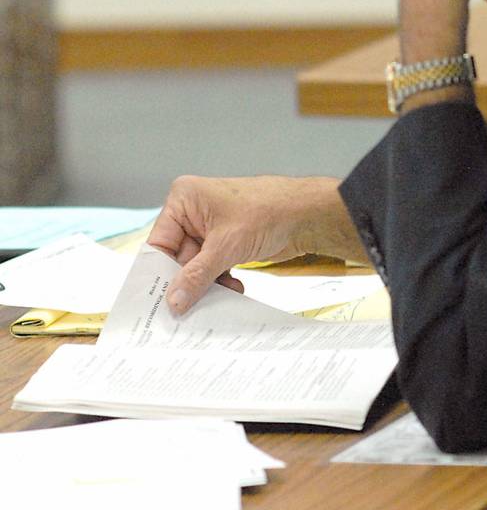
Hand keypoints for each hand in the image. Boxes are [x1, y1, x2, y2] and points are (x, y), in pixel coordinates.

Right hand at [148, 174, 350, 314]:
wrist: (306, 213)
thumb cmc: (268, 210)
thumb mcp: (226, 246)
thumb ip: (196, 276)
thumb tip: (174, 300)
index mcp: (184, 199)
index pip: (159, 243)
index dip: (158, 273)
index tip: (156, 302)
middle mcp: (194, 211)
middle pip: (177, 258)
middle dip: (187, 282)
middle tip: (186, 309)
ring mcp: (210, 227)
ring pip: (196, 266)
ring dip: (207, 284)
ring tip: (218, 299)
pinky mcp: (226, 241)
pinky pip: (213, 267)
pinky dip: (220, 281)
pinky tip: (233, 289)